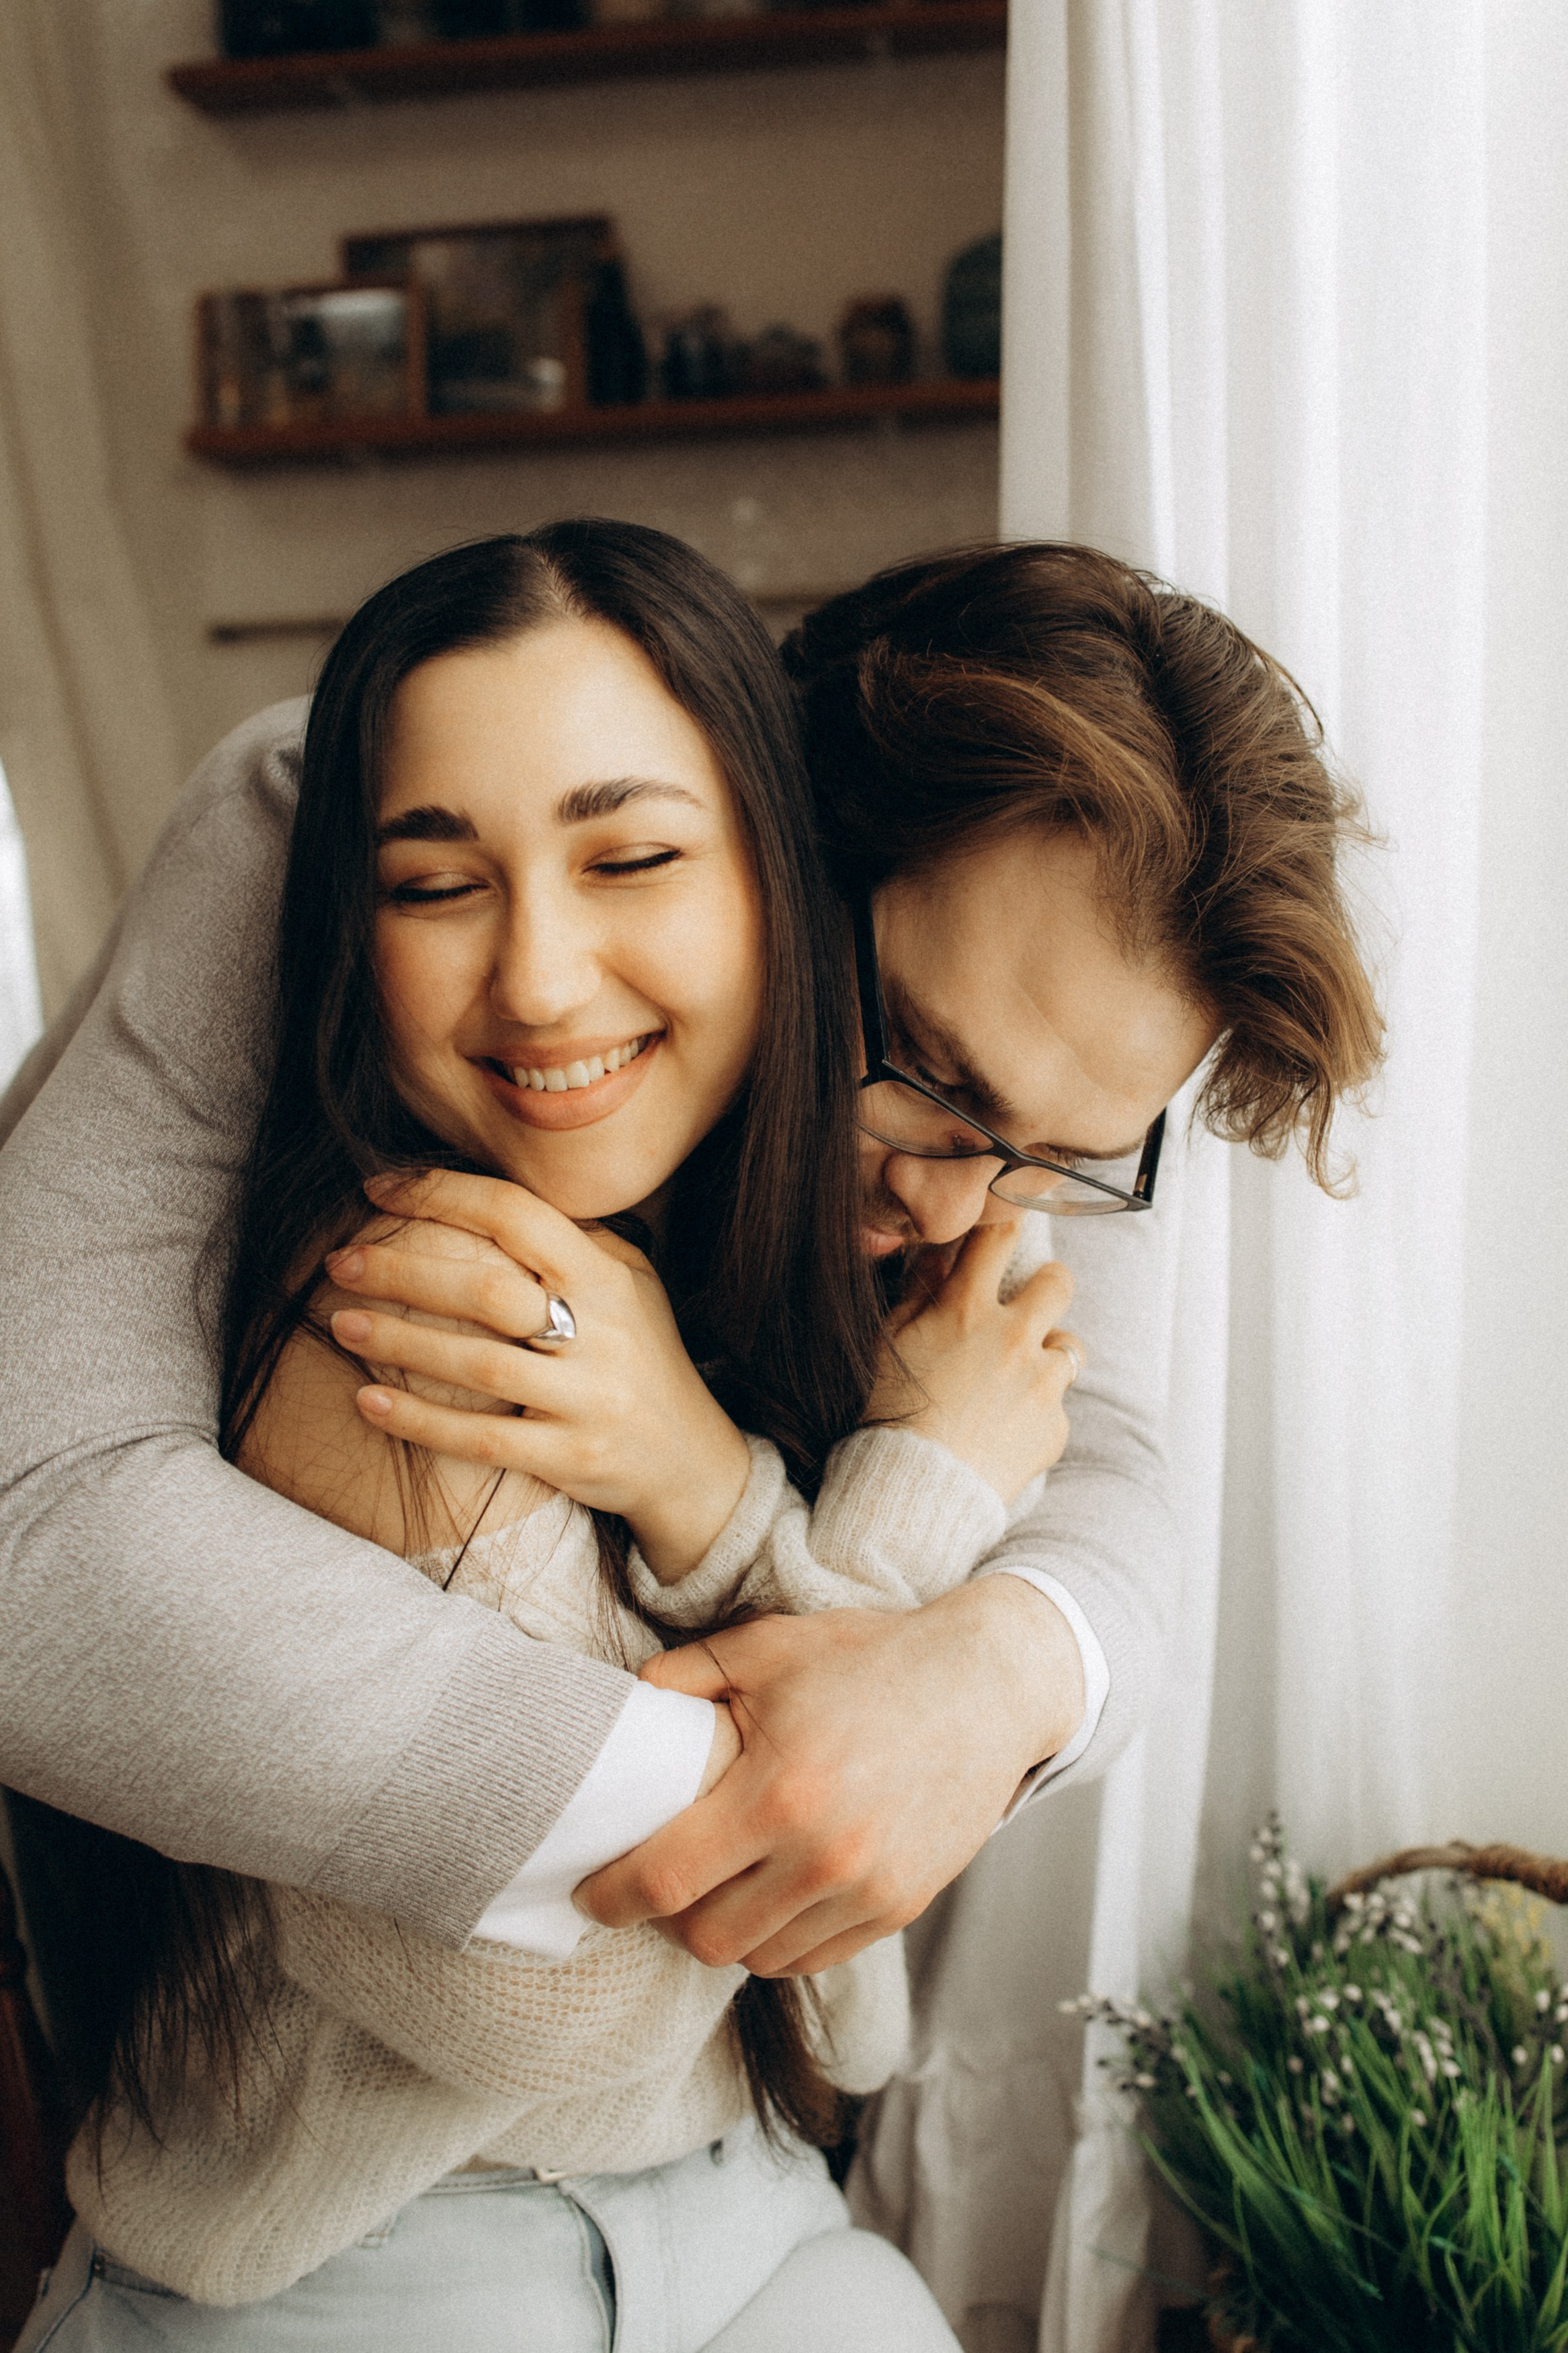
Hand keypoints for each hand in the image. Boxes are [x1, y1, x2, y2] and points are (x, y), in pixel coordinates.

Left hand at [325, 1169, 751, 1579]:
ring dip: (399, 1341)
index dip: (442, 1194)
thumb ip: (571, 1240)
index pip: (517, 1215)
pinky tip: (367, 1402)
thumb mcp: (630, 1285)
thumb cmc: (643, 1357)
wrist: (691, 1461)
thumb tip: (482, 1193)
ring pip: (478, 1364)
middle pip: (487, 1289)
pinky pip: (482, 1439)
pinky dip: (419, 1420)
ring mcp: (588, 1399)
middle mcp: (601, 1333)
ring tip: (339, 1324)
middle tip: (340, 1262)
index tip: (378, 1189)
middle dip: (404, 1271)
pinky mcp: (570, 1457)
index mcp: (608, 1276)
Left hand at [576, 1575, 1086, 1973]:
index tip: (589, 1892)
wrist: (987, 1686)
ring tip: (714, 1885)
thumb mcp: (769, 1646)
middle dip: (666, 1920)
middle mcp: (825, 1856)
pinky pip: (813, 1956)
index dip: (612, 1895)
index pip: (666, 1879)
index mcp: (779, 1791)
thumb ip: (687, 1675)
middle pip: (706, 1938)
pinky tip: (768, 1894)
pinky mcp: (900, 1908)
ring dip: (724, 1930)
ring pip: (759, 1956)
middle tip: (655, 1884)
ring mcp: (868, 1890)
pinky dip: (779, 1938)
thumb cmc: (871, 1659)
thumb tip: (627, 1702)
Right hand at [867, 1221, 1084, 1502]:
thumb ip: (919, 1293)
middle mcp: (1015, 1339)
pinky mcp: (1056, 1427)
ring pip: (1069, 1346)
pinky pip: (1057, 1405)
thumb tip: (940, 1255)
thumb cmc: (886, 1415)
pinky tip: (1004, 1430)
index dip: (1003, 1224)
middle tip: (1027, 1306)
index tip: (1003, 1229)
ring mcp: (1042, 1384)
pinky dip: (1037, 1411)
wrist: (913, 1495)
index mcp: (968, 1310)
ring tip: (1014, 1380)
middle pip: (1059, 1282)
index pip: (999, 1238)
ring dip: (1046, 1355)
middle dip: (1047, 1286)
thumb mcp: (888, 1345)